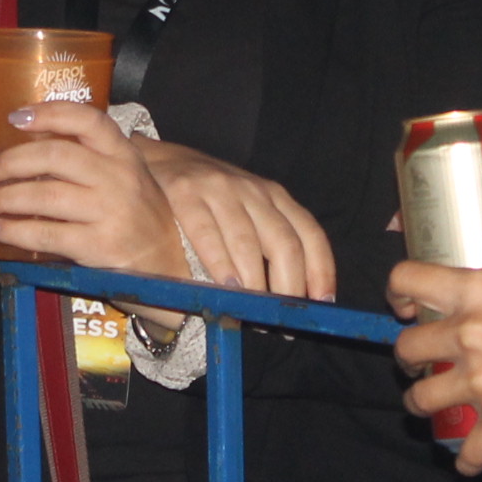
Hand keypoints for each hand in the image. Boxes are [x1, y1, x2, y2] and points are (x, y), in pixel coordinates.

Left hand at [0, 103, 326, 301]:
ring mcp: (110, 212)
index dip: (48, 113)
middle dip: (8, 161)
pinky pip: (44, 233)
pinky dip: (12, 230)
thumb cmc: (142, 221)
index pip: (87, 120)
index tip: (15, 117)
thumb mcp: (127, 181)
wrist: (173, 272)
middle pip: (53, 155)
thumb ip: (92, 162)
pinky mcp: (99, 246)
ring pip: (42, 194)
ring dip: (1, 197)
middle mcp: (119, 178)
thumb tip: (32, 145)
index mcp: (126, 155)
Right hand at [132, 137, 334, 301]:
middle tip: (280, 321)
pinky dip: (219, 263)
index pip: (310, 234)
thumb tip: (291, 300)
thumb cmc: (212, 198)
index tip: (322, 304)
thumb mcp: (250, 210)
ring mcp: (221, 189)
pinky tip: (225, 286)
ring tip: (252, 312)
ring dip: (254, 283)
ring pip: (248, 242)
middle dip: (287, 287)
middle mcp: (254, 190)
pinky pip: (207, 234)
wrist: (160, 160)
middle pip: (284, 243)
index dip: (321, 271)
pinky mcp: (186, 192)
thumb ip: (270, 243)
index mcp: (276, 196)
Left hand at [389, 234, 481, 473]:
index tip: (405, 307)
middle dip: (409, 358)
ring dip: (424, 404)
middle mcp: (467, 335)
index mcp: (475, 291)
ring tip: (435, 406)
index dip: (398, 293)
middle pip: (405, 349)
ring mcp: (481, 381)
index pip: (406, 281)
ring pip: (421, 400)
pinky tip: (469, 462)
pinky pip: (468, 451)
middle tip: (423, 361)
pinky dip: (467, 461)